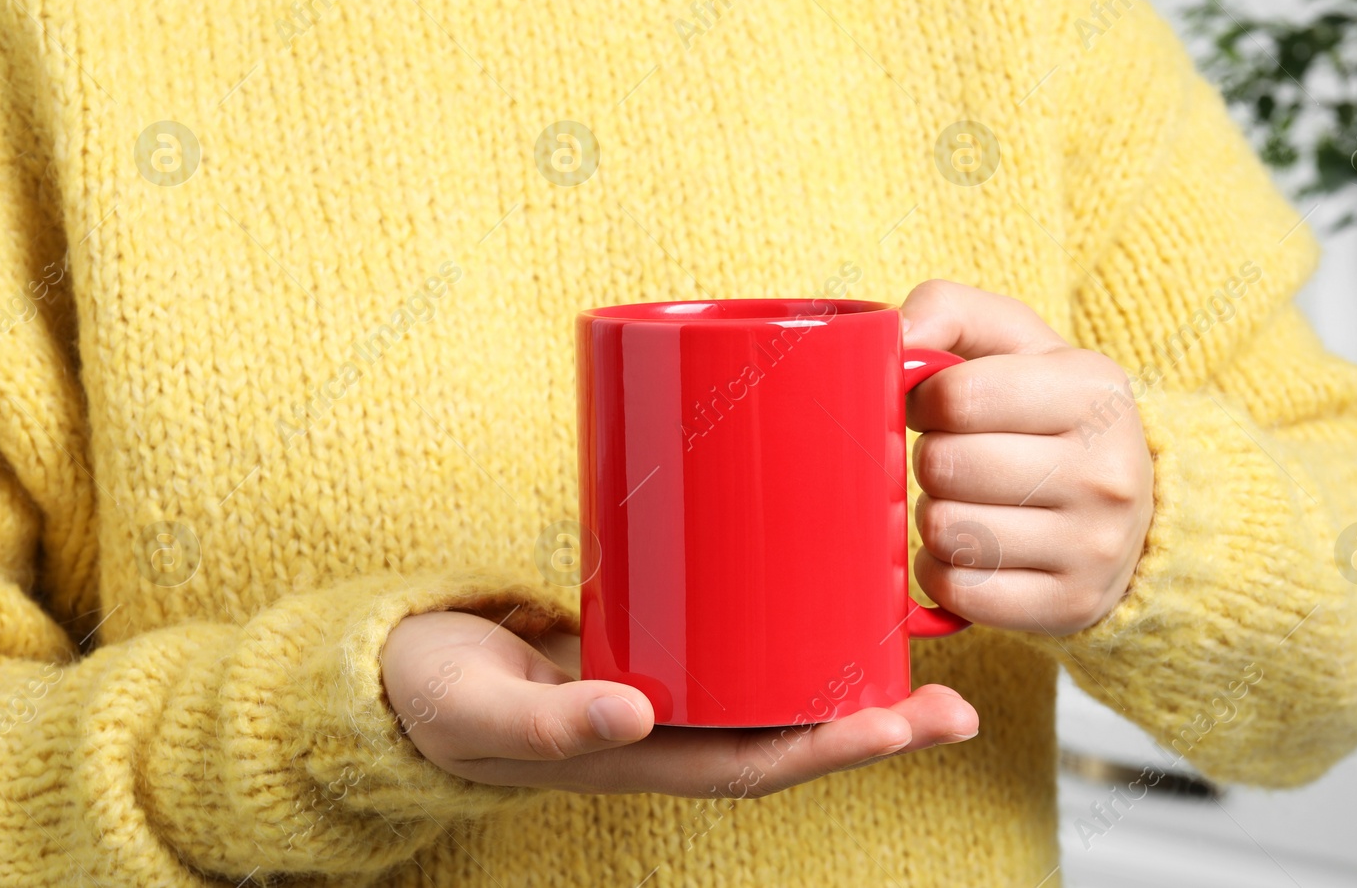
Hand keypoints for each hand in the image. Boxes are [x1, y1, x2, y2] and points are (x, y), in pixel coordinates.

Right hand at [381, 610, 978, 798]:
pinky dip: (791, 626)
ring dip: (847, 674)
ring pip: (774, 689)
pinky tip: (829, 591)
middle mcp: (672, 728)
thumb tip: (637, 713)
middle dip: (874, 723)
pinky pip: (739, 643)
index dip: (834, 750)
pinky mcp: (656, 637)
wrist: (402, 672)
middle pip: (791, 732)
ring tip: (919, 644)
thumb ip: (551, 720)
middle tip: (954, 700)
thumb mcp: (482, 710)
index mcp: (644, 756)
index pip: (761, 764)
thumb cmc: (439, 698)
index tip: (903, 724)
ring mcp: (668, 685)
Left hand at [900, 280, 1153, 635]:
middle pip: (945, 466)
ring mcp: (1094, 546)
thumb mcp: (1016, 341)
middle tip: (954, 458)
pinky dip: (943, 571)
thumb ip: (948, 311)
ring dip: (933, 517)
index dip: (923, 400)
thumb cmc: (1046, 412)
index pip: (957, 395)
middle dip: (930, 459)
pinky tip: (967, 551)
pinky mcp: (1070, 606)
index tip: (937, 406)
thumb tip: (892, 336)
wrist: (1133, 510)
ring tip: (965, 502)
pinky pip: (959, 591)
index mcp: (1094, 390)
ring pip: (946, 531)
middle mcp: (1107, 471)